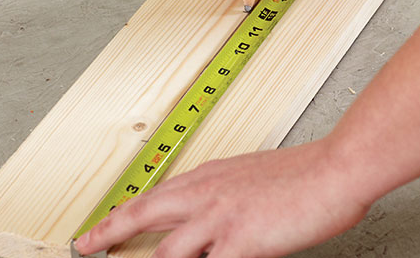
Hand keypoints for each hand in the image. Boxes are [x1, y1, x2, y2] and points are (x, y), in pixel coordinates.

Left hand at [73, 140, 370, 257]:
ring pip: (164, 254)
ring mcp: (218, 219)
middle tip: (85, 244)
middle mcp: (206, 194)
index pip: (155, 195)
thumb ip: (229, 194)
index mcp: (210, 176)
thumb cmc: (307, 172)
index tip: (106, 224)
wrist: (335, 170)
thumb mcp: (255, 175)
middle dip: (108, 232)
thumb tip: (216, 215)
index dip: (124, 213)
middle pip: (143, 213)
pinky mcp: (238, 242)